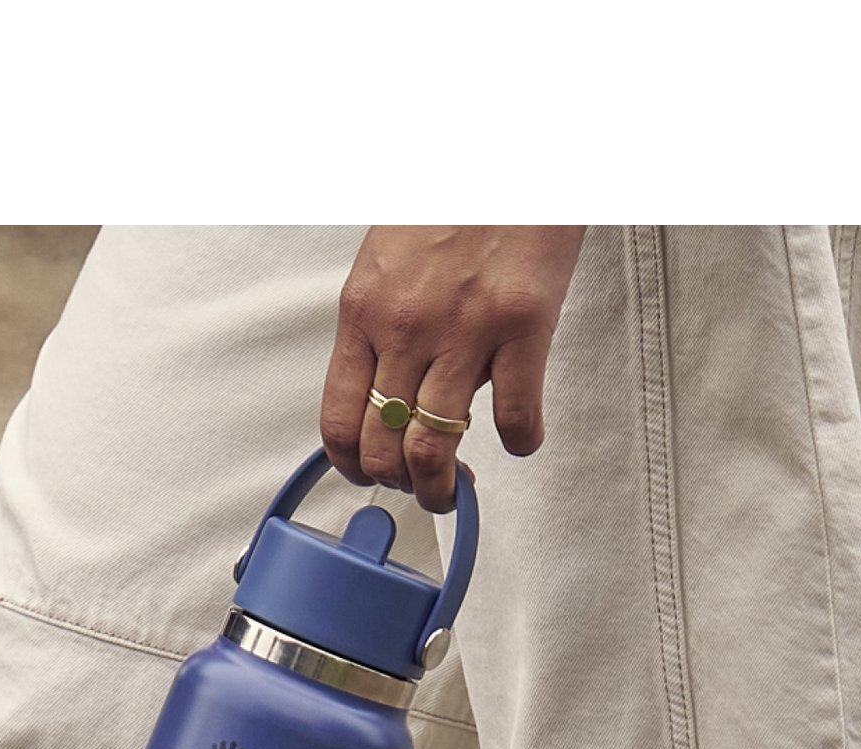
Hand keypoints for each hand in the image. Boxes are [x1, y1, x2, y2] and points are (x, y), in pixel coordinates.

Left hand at [320, 227, 585, 512]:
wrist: (511, 148)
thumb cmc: (451, 203)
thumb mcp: (389, 264)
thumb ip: (384, 329)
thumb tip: (390, 396)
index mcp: (363, 312)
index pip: (338, 419)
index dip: (349, 466)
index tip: (367, 475)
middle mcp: (406, 327)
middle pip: (382, 445)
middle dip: (399, 484)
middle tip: (419, 487)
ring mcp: (464, 330)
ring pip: (435, 447)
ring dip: (444, 485)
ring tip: (456, 488)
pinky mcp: (522, 326)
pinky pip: (515, 418)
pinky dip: (520, 442)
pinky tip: (522, 438)